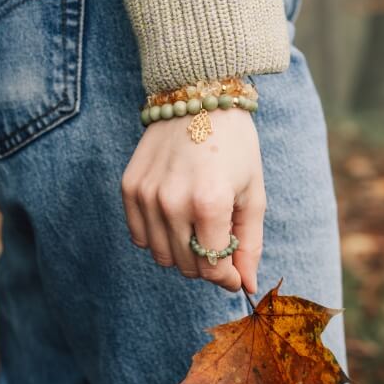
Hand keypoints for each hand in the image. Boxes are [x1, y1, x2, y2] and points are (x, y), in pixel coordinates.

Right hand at [121, 108, 264, 293]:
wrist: (199, 98)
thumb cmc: (235, 146)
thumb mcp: (254, 194)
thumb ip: (250, 244)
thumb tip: (247, 285)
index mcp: (210, 203)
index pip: (214, 267)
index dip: (228, 278)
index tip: (236, 276)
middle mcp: (173, 202)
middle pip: (187, 266)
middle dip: (208, 264)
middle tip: (219, 242)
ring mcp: (147, 195)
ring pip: (161, 256)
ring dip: (182, 253)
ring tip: (198, 228)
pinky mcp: (130, 188)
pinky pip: (140, 237)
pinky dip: (158, 237)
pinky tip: (175, 218)